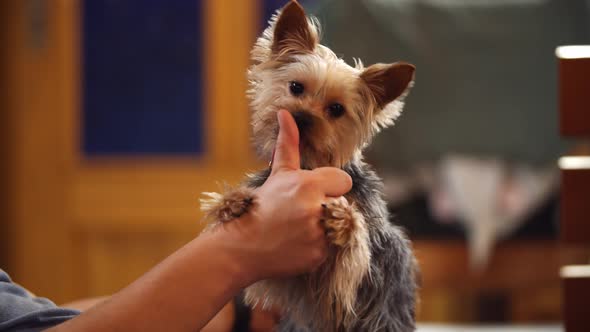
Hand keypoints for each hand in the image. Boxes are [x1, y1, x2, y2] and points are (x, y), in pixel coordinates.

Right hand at [221, 110, 352, 283]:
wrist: (239, 248)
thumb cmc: (258, 207)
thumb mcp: (277, 174)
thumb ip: (288, 145)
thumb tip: (285, 113)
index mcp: (308, 185)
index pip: (343, 181)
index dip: (329, 187)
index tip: (310, 194)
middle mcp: (316, 208)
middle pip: (341, 204)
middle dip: (324, 208)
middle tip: (297, 215)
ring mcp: (318, 235)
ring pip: (337, 226)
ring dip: (322, 228)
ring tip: (296, 231)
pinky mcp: (318, 256)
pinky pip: (330, 248)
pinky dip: (316, 248)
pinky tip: (295, 245)